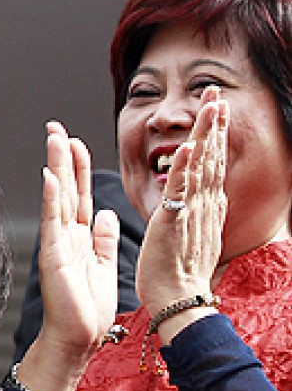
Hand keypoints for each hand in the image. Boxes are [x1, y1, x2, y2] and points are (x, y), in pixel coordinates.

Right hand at [23, 122, 118, 390]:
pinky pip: (54, 222)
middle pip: (66, 188)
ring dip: (57, 168)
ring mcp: (57, 243)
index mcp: (81, 237)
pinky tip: (52, 178)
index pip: (80, 194)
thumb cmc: (88, 310)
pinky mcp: (53, 256)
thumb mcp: (105, 265)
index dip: (78, 167)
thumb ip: (105, 239)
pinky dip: (52, 200)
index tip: (75, 141)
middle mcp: (66, 235)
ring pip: (59, 197)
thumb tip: (109, 215)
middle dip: (62, 156)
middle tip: (56, 128)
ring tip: (54, 139)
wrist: (77, 339)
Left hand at [137, 87, 227, 329]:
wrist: (177, 299)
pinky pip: (180, 189)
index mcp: (204, 207)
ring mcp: (191, 211)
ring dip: (205, 133)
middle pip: (211, 156)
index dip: (213, 134)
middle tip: (217, 92)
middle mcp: (203, 204)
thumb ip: (195, 212)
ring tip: (211, 104)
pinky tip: (190, 145)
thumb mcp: (191, 233)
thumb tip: (206, 200)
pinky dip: (184, 166)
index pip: (210, 163)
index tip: (216, 108)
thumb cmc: (176, 272)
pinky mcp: (173, 220)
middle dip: (214, 123)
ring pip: (200, 165)